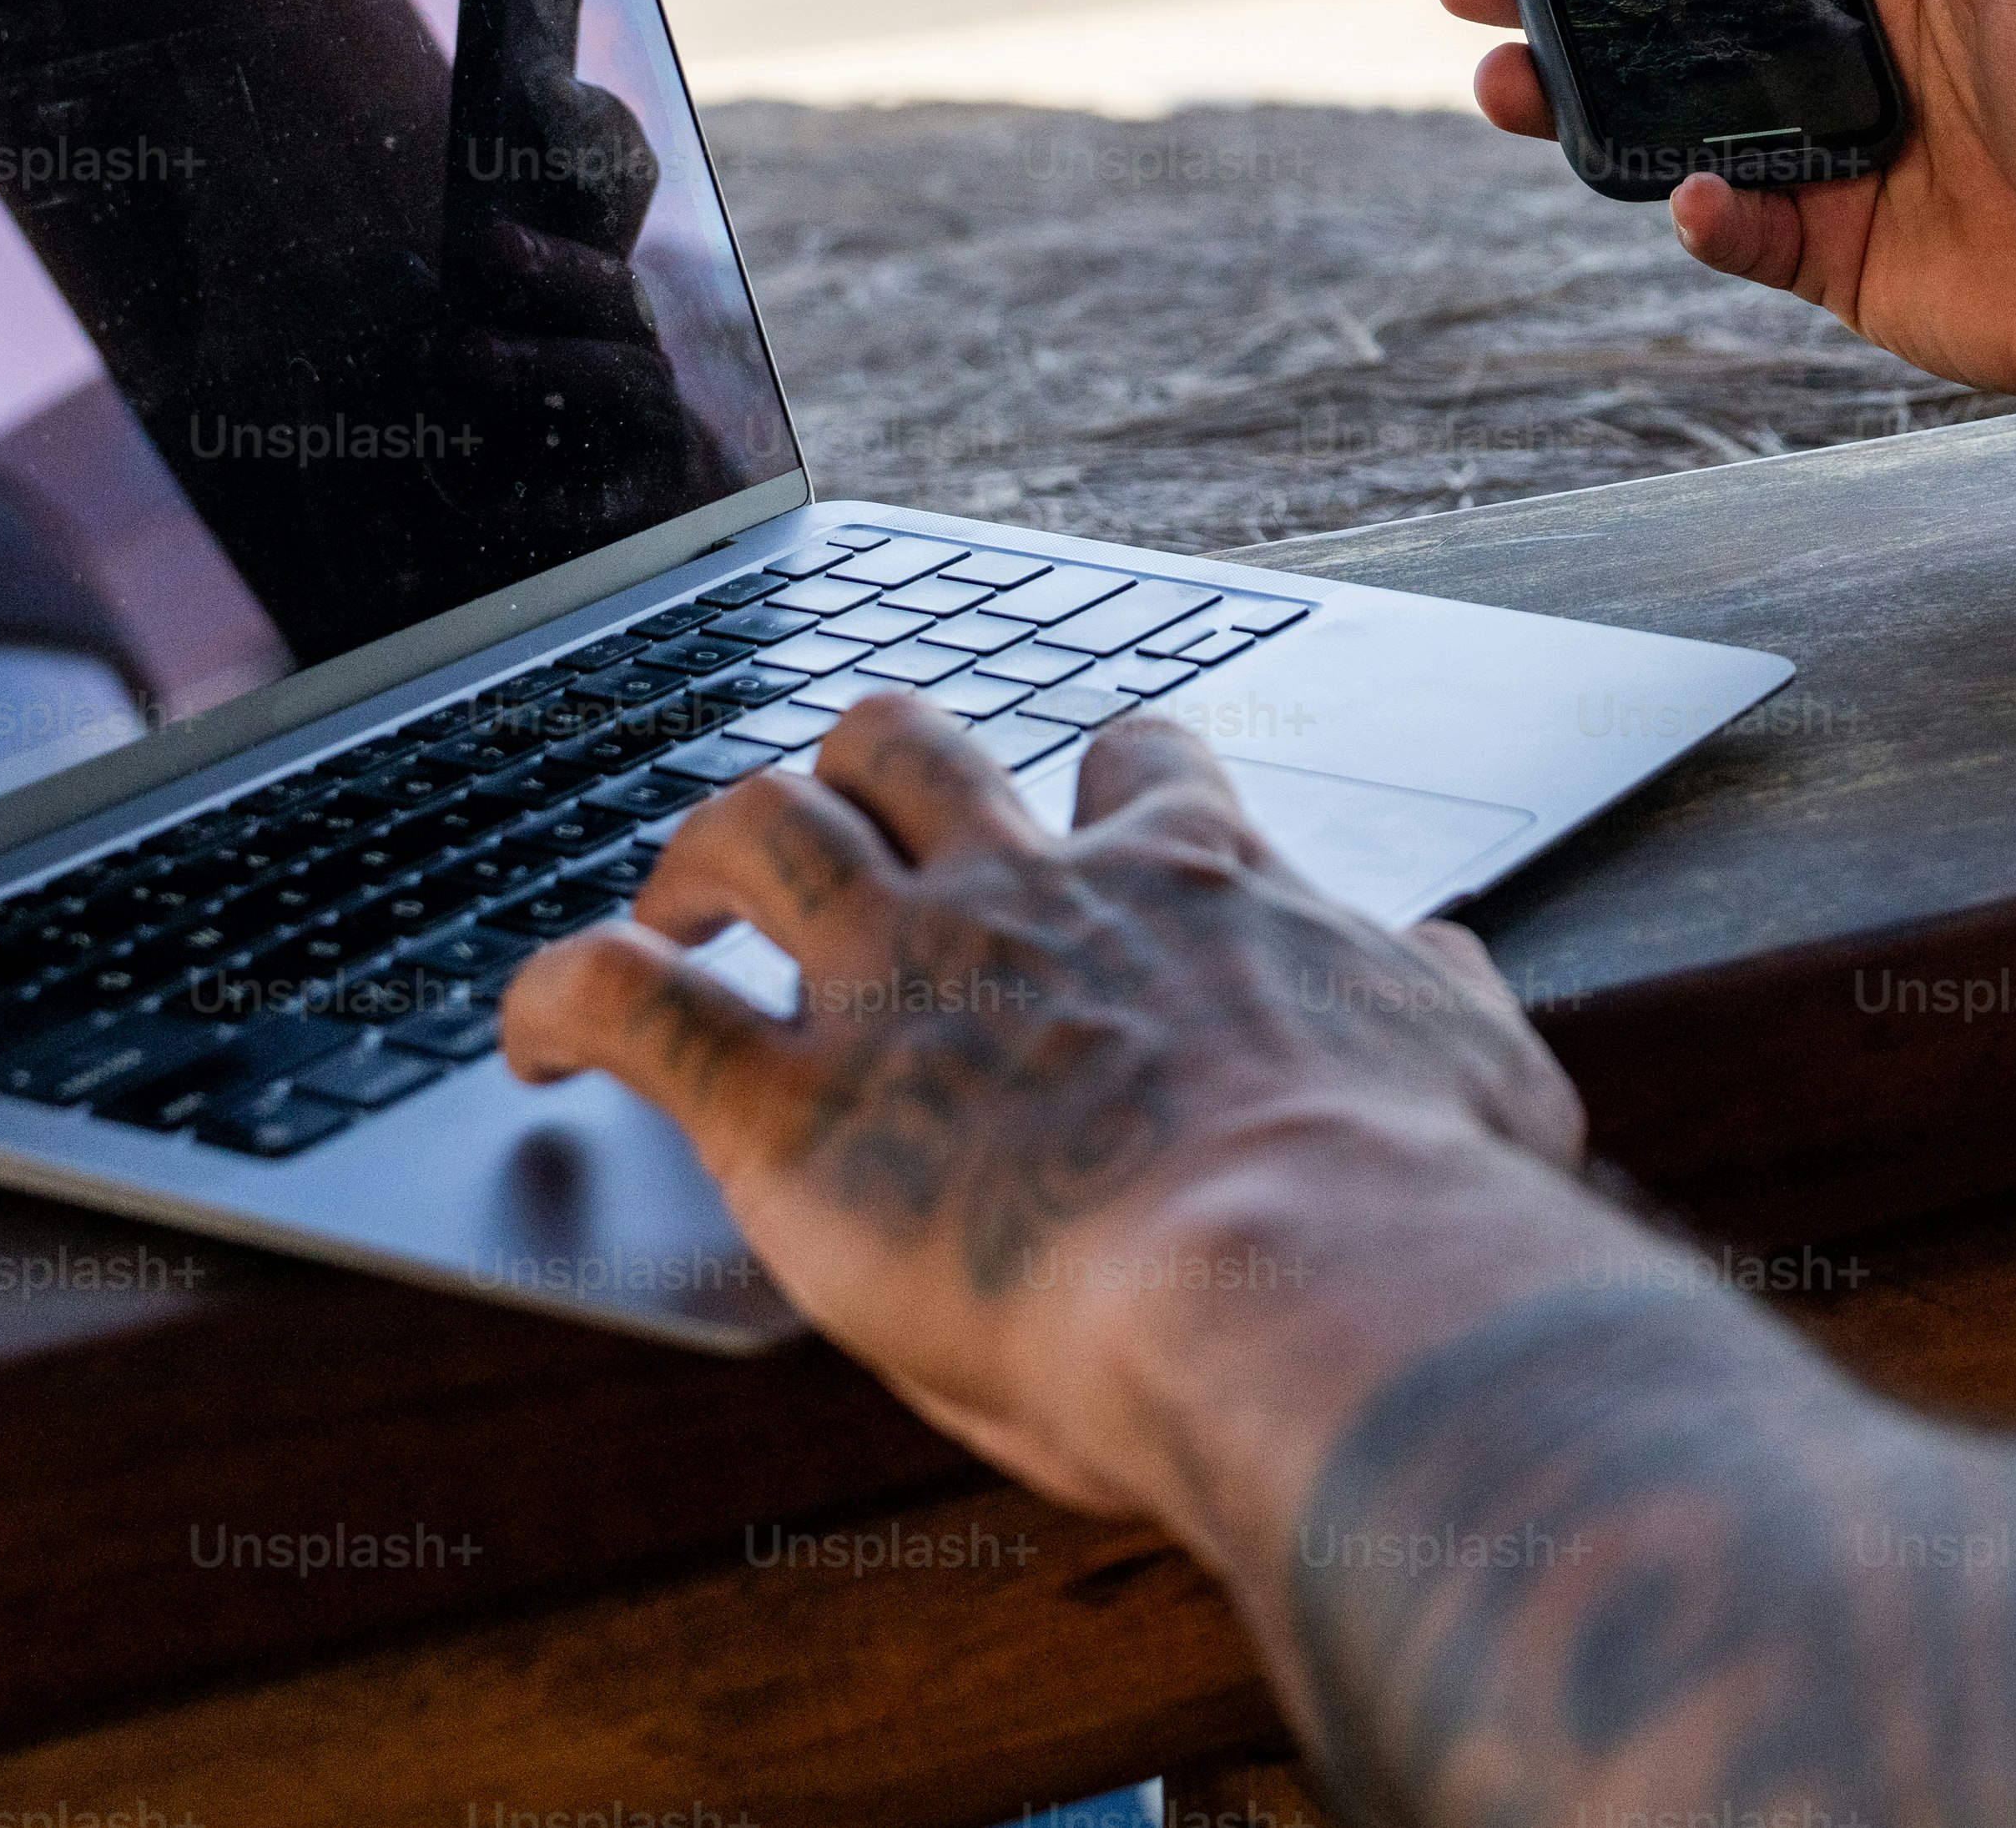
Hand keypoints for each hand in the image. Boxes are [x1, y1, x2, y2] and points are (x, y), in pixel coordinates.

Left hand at [501, 699, 1591, 1510]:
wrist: (1300, 1274)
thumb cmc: (1407, 1204)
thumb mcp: (1486, 1074)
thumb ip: (1448, 1007)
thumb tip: (1445, 960)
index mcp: (1194, 888)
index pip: (1137, 764)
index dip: (1098, 777)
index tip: (1083, 809)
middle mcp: (1031, 898)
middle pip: (906, 741)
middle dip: (853, 771)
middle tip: (824, 848)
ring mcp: (902, 986)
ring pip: (753, 823)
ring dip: (690, 853)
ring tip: (666, 909)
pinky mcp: (789, 1107)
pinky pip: (625, 1001)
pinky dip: (556, 996)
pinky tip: (529, 1036)